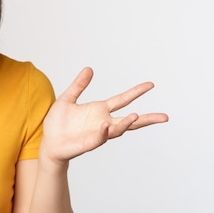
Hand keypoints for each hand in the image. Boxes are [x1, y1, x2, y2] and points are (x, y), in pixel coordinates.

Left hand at [41, 67, 168, 164]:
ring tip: (135, 116)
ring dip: (126, 124)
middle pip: (130, 120)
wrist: (49, 142)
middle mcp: (103, 123)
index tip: (150, 85)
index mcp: (100, 110)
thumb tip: (89, 69)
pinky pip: (98, 138)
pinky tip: (106, 126)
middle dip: (147, 118)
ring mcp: (98, 134)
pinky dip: (103, 133)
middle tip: (164, 116)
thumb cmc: (58, 122)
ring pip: (117, 130)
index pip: (122, 100)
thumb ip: (78, 85)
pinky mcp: (88, 144)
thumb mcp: (67, 98)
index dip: (135, 92)